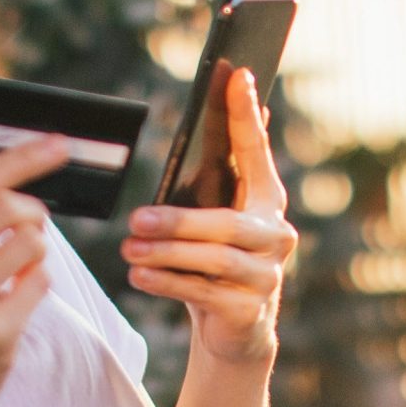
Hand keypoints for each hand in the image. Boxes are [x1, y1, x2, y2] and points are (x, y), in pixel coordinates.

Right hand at [0, 133, 72, 406]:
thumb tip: (7, 176)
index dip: (21, 157)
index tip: (58, 144)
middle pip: (6, 206)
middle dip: (31, 212)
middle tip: (32, 228)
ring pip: (30, 243)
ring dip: (36, 251)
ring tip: (16, 272)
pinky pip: (39, 283)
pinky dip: (36, 284)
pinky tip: (13, 303)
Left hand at [122, 67, 294, 365]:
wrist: (235, 331)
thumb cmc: (216, 262)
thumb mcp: (213, 219)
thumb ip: (216, 179)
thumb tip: (212, 122)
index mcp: (267, 201)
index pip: (257, 151)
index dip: (247, 115)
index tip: (238, 75)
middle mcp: (276, 234)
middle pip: (225, 223)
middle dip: (177, 221)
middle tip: (135, 218)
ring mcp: (268, 275)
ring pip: (213, 259)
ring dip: (165, 253)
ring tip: (129, 249)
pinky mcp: (250, 309)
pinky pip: (203, 292)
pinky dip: (166, 283)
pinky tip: (139, 276)